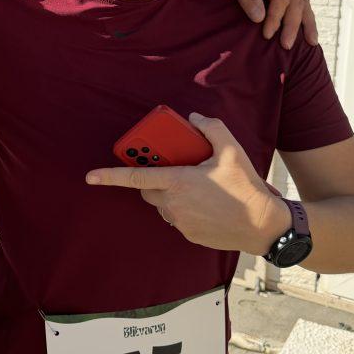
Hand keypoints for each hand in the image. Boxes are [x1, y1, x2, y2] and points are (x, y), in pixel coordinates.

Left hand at [85, 113, 289, 255]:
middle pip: (147, 190)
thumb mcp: (231, 150)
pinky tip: (206, 203)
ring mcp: (180, 222)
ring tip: (196, 186)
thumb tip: (193, 118)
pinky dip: (184, 208)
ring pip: (163, 204)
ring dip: (170, 194)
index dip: (110, 176)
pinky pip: (177, 218)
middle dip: (153, 179)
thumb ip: (210, 128)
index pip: (135, 178)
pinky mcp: (189, 234)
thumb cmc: (245, 188)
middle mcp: (173, 204)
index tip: (90, 176)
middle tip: (171, 169)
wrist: (263, 225)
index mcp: (177, 182)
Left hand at [184, 0, 316, 48]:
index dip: (276, 18)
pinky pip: (297, 1)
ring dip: (306, 23)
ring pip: (302, 2)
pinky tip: (306, 31)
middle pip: (295, 2)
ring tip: (311, 43)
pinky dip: (302, 16)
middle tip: (286, 46)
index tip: (266, 34)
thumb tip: (260, 19)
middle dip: (292, 25)